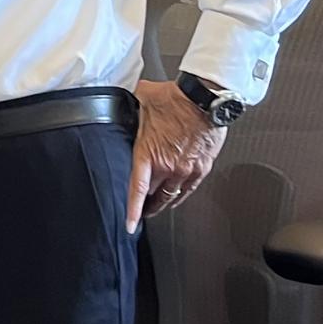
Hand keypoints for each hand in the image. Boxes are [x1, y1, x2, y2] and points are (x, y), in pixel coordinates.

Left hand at [125, 78, 227, 233]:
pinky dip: (181, 197)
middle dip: (146, 205)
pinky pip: (189, 189)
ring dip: (162, 203)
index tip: (129, 225)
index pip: (137, 189)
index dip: (132, 211)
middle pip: (153, 195)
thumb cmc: (176, 98)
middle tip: (141, 211)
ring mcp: (186, 168)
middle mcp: (167, 165)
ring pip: (171, 195)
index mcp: (148, 153)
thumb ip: (130, 109)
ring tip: (156, 208)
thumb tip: (117, 104)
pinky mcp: (202, 167)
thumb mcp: (142, 101)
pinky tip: (176, 198)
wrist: (205, 97)